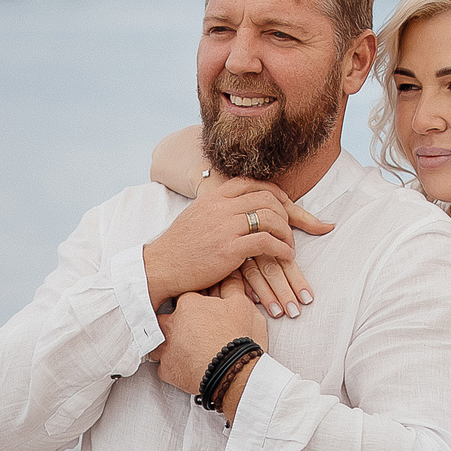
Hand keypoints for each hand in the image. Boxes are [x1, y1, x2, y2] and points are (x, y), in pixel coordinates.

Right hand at [142, 174, 333, 315]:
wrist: (160, 266)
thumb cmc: (179, 248)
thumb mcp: (196, 217)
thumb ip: (217, 209)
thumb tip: (237, 209)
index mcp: (213, 197)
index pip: (253, 183)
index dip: (275, 194)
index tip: (285, 207)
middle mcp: (221, 207)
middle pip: (267, 199)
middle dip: (287, 214)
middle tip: (291, 231)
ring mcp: (226, 227)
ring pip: (271, 218)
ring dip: (287, 233)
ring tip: (289, 246)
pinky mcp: (230, 249)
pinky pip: (267, 242)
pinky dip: (282, 249)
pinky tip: (286, 256)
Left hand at [157, 276, 268, 411]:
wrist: (234, 372)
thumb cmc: (239, 338)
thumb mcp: (242, 305)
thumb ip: (232, 287)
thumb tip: (230, 274)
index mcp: (188, 303)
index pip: (187, 297)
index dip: (197, 306)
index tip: (205, 314)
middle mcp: (171, 323)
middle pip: (168, 318)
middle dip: (178, 324)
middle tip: (197, 333)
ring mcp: (166, 347)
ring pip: (161, 342)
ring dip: (171, 344)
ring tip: (189, 350)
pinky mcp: (167, 370)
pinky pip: (165, 366)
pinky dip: (175, 366)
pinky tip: (187, 366)